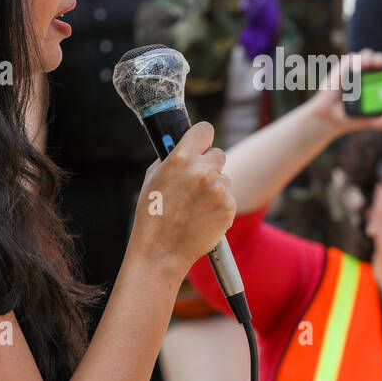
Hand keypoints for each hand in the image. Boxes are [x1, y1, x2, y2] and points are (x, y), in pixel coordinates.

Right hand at [127, 121, 235, 279]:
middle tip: (196, 181)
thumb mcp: (153, 178)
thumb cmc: (152, 214)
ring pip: (224, 178)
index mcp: (182, 158)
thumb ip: (172, 158)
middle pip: (218, 154)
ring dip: (214, 187)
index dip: (201, 138)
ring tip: (194, 206)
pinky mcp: (228, 207)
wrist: (161, 251)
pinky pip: (228, 198)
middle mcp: (203, 170)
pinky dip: (219, 205)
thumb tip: (185, 146)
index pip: (204, 129)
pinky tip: (201, 217)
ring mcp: (219, 189)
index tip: (200, 144)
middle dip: (209, 165)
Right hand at [305, 49, 381, 134]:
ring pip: (365, 55)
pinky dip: (354, 62)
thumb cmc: (351, 118)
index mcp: (377, 82)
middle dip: (381, 58)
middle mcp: (367, 74)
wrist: (329, 117)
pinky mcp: (342, 68)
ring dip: (368, 58)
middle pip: (378, 58)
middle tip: (381, 65)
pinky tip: (356, 69)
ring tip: (368, 65)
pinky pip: (350, 59)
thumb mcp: (370, 121)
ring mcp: (354, 69)